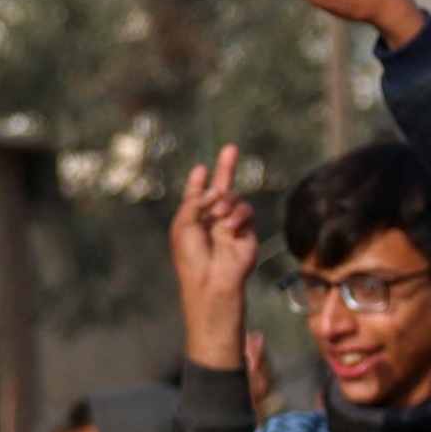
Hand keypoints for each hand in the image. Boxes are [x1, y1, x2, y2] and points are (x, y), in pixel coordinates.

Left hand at [167, 143, 258, 362]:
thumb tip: (216, 190)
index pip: (197, 196)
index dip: (198, 183)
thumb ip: (195, 201)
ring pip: (234, 198)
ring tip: (219, 215)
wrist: (212, 283)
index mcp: (193, 219)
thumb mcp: (183, 225)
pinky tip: (229, 226)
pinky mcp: (247, 233)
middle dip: (226, 168)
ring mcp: (231, 226)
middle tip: (231, 148)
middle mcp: (213, 220)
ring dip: (226, 202)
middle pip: (221, 189)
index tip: (200, 169)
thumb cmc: (191, 258)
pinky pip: (246, 212)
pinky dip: (238, 215)